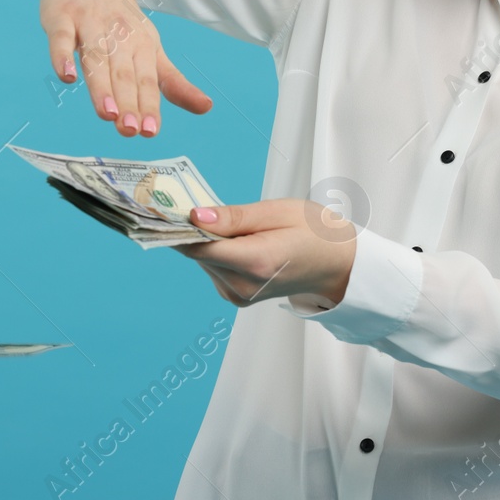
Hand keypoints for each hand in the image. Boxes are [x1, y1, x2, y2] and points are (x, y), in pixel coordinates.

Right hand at [38, 0, 212, 137]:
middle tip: (130, 130)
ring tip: (107, 113)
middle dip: (127, 101)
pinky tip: (66, 76)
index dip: (149, 105)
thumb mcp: (150, 48)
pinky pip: (62, 37)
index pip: (147, 79)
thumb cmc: (121, 19)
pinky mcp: (62, 16)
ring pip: (96, 58)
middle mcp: (119, 34)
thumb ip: (171, 82)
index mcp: (143, 44)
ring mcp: (90, 23)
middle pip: (123, 72)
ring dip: (101, 86)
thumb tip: (206, 108)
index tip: (150, 131)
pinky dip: (63, 56)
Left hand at [171, 200, 357, 306]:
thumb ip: (234, 217)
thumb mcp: (277, 212)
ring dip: (207, 240)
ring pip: (202, 260)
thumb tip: (194, 217)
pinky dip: (216, 252)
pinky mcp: (237, 297)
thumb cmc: (315, 232)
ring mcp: (239, 296)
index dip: (176, 226)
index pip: (197, 247)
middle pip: (197, 253)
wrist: (339, 265)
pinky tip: (236, 239)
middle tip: (195, 201)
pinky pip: (213, 268)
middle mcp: (242, 286)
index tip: (160, 205)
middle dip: (193, 228)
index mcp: (255, 263)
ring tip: (231, 222)